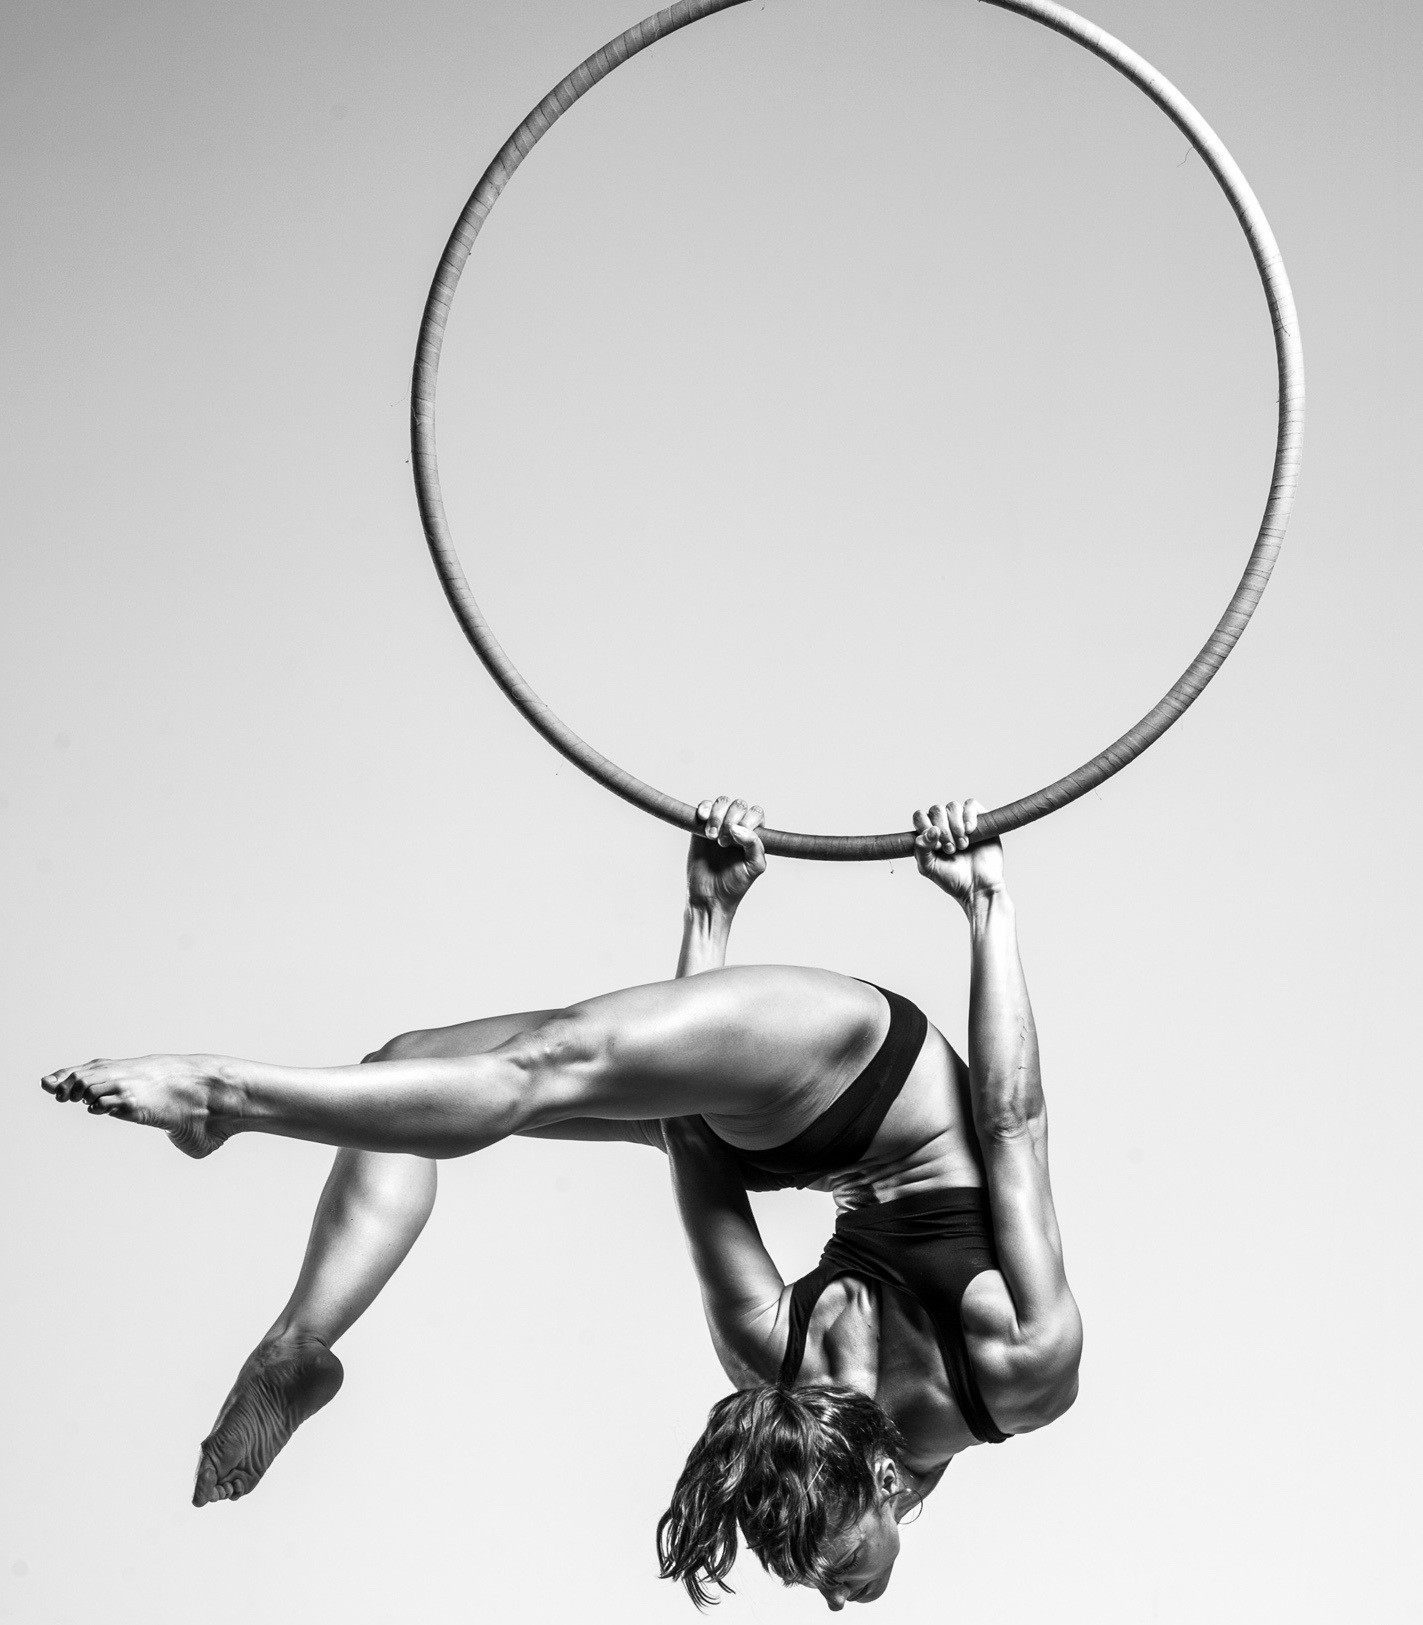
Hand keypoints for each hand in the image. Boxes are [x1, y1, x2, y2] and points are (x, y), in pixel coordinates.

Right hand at [687, 797, 766, 912]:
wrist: (709, 897)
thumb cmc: (735, 884)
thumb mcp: (754, 867)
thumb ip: (754, 845)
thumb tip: (737, 827)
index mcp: (754, 834)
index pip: (755, 813)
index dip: (747, 821)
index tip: (736, 840)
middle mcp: (738, 827)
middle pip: (738, 805)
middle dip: (731, 819)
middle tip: (723, 843)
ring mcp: (719, 825)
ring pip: (722, 802)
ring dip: (718, 815)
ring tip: (712, 836)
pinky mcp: (701, 827)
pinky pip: (704, 807)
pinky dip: (705, 809)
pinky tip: (704, 820)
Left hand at [912, 799, 1004, 909]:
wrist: (978, 887)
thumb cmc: (952, 879)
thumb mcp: (928, 867)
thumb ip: (921, 849)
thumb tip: (930, 830)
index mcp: (930, 834)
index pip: (920, 816)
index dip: (924, 825)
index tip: (934, 845)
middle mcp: (945, 825)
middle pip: (937, 810)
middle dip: (942, 829)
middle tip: (950, 849)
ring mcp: (962, 821)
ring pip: (953, 806)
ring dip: (955, 826)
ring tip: (962, 846)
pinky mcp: (981, 820)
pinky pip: (971, 804)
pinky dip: (968, 815)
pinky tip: (970, 831)